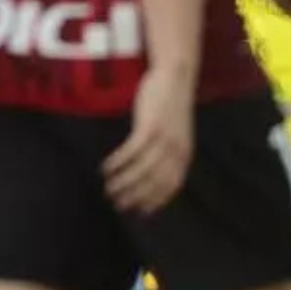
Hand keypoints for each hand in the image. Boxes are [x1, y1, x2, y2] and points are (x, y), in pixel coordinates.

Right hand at [103, 65, 194, 215]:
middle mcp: (176, 150)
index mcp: (184, 154)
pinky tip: (105, 168)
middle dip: (135, 196)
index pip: (170, 186)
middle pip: (154, 182)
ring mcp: (163, 139)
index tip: (139, 212)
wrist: (175, 78)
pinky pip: (131, 151)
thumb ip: (169, 151)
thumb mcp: (176, 132)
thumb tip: (153, 171)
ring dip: (123, 182)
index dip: (154, 201)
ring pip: (141, 170)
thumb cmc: (171, 105)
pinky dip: (117, 162)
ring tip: (108, 188)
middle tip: (117, 204)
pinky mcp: (149, 127)